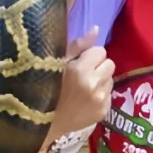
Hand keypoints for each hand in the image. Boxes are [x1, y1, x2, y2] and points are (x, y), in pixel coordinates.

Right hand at [48, 26, 115, 140]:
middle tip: (83, 74)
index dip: (90, 55)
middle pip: (110, 64)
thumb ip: (79, 45)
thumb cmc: (46, 87)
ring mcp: (100, 100)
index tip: (79, 62)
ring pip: (110, 80)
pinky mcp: (103, 112)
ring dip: (100, 81)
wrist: (42, 123)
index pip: (100, 51)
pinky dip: (100, 96)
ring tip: (83, 88)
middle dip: (98, 67)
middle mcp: (94, 84)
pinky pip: (109, 96)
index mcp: (81, 69)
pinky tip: (85, 100)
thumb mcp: (58, 62)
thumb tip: (97, 29)